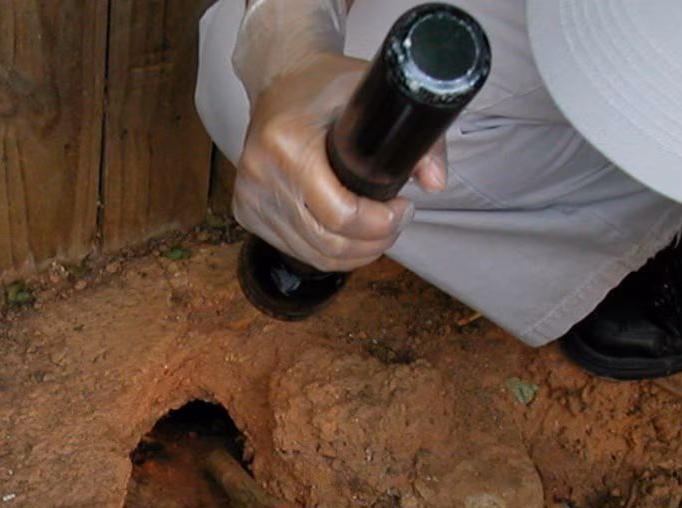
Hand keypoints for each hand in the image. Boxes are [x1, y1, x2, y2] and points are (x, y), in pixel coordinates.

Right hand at [232, 52, 446, 272]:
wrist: (279, 80)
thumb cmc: (325, 86)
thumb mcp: (375, 98)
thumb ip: (417, 138)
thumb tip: (436, 182)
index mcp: (287, 144)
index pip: (340, 214)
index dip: (381, 224)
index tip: (403, 207)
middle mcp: (261, 175)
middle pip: (327, 243)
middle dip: (373, 242)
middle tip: (396, 221)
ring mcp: (250, 197)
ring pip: (314, 255)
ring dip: (354, 252)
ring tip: (377, 229)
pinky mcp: (245, 211)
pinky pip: (296, 249)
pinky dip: (328, 251)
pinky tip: (348, 233)